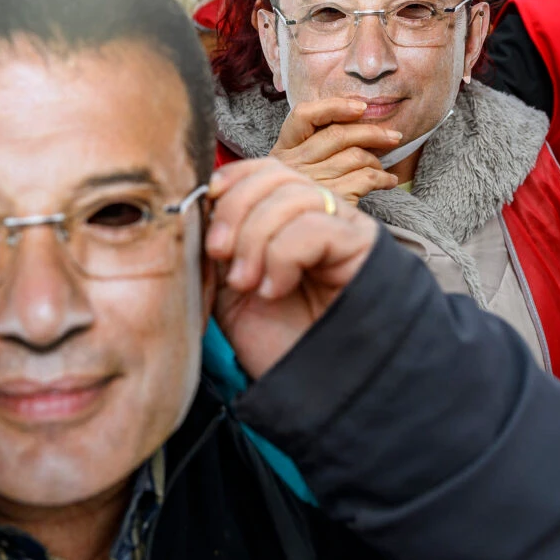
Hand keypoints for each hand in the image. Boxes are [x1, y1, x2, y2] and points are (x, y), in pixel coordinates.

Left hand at [207, 158, 379, 378]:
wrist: (314, 389)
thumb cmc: (277, 341)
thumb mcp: (230, 289)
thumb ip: (220, 247)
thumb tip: (198, 207)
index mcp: (287, 220)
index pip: (263, 170)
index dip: (232, 180)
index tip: (205, 206)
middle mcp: (319, 216)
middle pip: (275, 176)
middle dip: (236, 210)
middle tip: (220, 256)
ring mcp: (342, 228)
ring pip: (293, 196)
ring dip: (255, 238)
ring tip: (248, 284)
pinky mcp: (360, 246)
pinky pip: (315, 226)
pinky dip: (283, 256)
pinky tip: (275, 290)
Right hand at [269, 96, 401, 201]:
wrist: (288, 244)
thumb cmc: (296, 204)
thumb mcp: (292, 174)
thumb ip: (312, 150)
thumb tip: (356, 123)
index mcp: (281, 152)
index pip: (303, 116)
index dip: (334, 107)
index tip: (360, 108)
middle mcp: (293, 164)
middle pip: (339, 135)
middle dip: (372, 132)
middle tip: (393, 135)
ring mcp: (311, 183)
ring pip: (356, 156)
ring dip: (378, 160)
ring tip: (385, 167)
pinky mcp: (331, 202)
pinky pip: (366, 179)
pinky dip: (383, 178)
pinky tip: (389, 182)